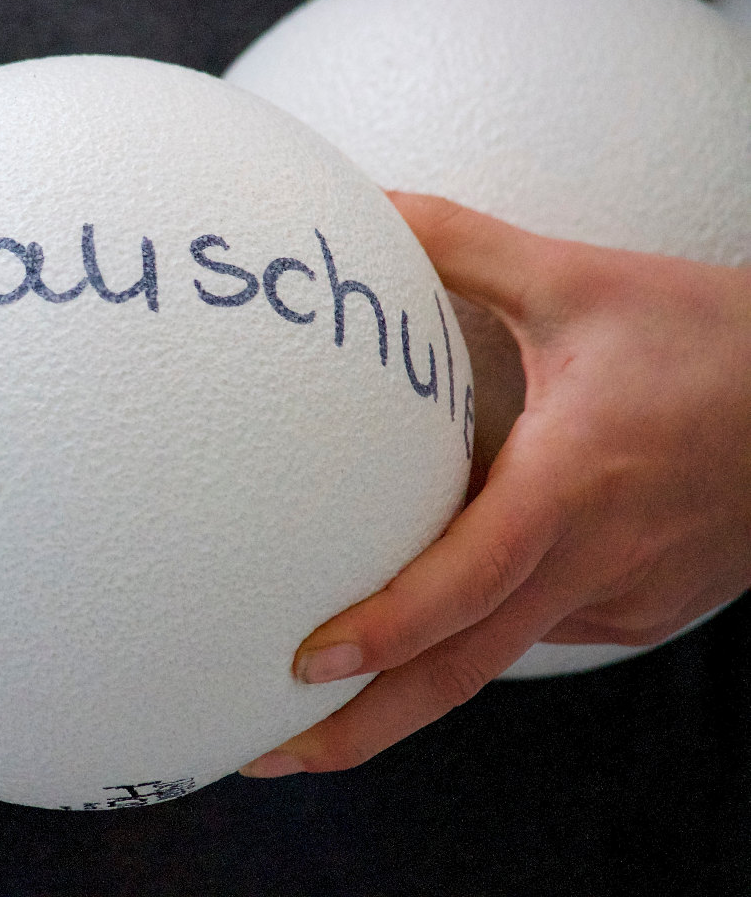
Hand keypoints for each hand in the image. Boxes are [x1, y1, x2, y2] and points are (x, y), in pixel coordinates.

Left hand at [243, 192, 750, 777]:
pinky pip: (539, 625)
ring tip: (307, 711)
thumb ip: (460, 245)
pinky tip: (420, 620)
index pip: (471, 578)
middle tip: (261, 757)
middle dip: (359, 729)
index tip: (304, 665)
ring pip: (496, 654)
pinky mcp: (640, 608)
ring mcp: (625, 597)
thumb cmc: (714, 338)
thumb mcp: (582, 279)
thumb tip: (364, 208)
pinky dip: (475, 632)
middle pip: (463, 670)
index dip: (387, 629)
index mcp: (576, 482)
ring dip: (404, 686)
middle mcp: (599, 560)